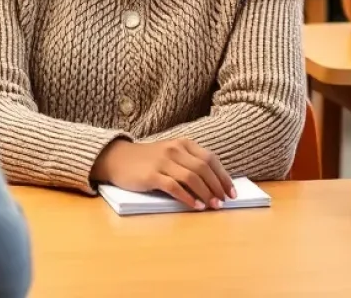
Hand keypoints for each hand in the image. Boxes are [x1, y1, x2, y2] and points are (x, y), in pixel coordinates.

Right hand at [91, 138, 234, 210]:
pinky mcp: (152, 175)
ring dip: (206, 193)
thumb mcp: (170, 154)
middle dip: (217, 186)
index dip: (223, 176)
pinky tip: (196, 207)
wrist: (118, 158)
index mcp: (182, 143)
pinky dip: (188, 198)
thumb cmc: (148, 160)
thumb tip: (214, 184)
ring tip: (213, 206)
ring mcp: (163, 161)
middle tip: (224, 201)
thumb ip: (189, 163)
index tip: (231, 191)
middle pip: (203, 168)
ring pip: (192, 177)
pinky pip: (174, 187)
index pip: (210, 158)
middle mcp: (174, 149)